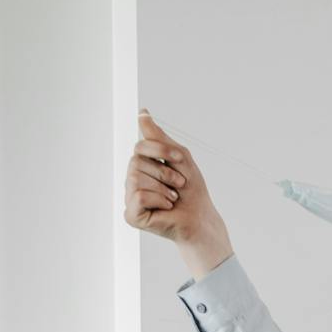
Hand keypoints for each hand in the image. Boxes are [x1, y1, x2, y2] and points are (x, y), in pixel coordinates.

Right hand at [123, 110, 232, 276]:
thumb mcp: (178, 157)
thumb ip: (158, 137)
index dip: (161, 150)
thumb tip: (142, 113)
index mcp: (143, 166)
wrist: (201, 217)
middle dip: (164, 172)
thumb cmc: (191, 190)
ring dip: (163, 187)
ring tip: (172, 197)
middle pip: (136, 162)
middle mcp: (132, 181)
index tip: (180, 160)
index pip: (140, 146)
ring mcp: (130, 198)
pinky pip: (139, 196)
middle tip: (177, 185)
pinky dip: (159, 200)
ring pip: (136, 178)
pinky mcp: (131, 214)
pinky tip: (166, 208)